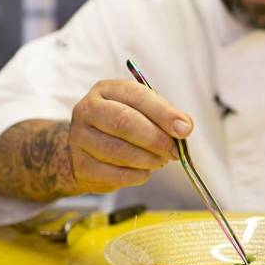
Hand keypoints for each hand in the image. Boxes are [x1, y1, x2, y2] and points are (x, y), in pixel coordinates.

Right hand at [68, 80, 191, 193]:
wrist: (85, 151)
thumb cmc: (121, 128)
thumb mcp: (141, 112)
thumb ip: (163, 116)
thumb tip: (184, 126)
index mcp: (107, 90)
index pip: (136, 96)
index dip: (163, 113)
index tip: (184, 129)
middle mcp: (88, 109)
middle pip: (124, 122)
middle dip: (155, 138)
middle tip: (174, 151)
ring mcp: (79, 137)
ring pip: (118, 151)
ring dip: (147, 159)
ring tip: (160, 161)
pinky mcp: (80, 164)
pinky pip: (113, 173)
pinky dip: (136, 175)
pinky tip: (144, 172)